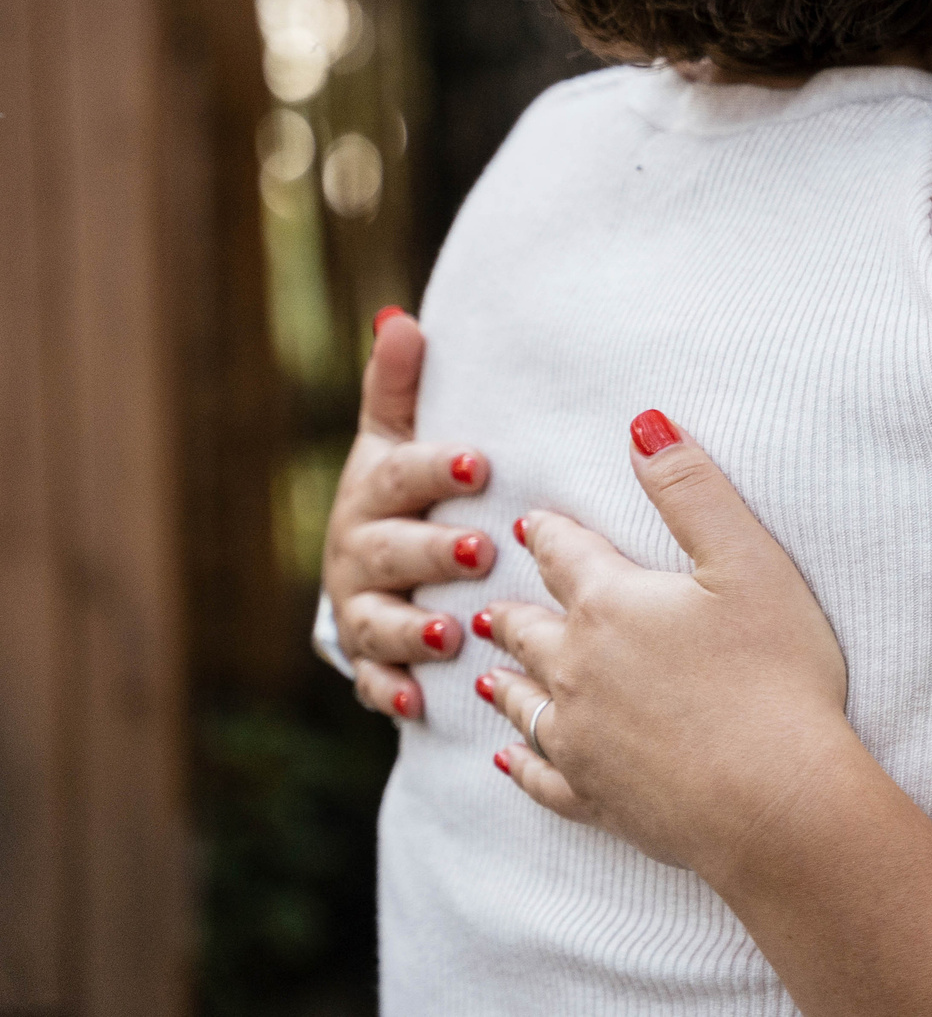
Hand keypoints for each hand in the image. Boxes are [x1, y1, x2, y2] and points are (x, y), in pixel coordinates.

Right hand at [322, 310, 498, 719]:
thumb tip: (400, 317)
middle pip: (393, 550)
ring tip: (451, 635)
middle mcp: (361, 551)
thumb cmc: (403, 491)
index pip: (402, 474)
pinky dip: (394, 692)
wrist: (368, 567)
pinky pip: (377, 681)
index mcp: (375, 491)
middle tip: (479, 552)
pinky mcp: (371, 660)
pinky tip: (418, 703)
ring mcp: (363, 608)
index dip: (437, 467)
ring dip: (412, 630)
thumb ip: (399, 385)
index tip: (481, 462)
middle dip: (432, 552)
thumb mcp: (397, 436)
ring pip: (380, 620)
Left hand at [477, 411, 860, 886]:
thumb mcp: (748, 561)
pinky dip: (518, 765)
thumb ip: (691, 489)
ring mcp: (578, 740)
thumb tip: (642, 423)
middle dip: (513, 609)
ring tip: (489, 669)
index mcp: (611, 605)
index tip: (529, 524)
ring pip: (523, 701)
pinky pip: (538, 778)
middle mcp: (575, 670)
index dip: (549, 535)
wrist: (775, 800)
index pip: (566, 555)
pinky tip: (508, 761)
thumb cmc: (776, 672)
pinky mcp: (593, 799)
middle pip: (529, 629)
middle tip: (494, 603)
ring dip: (505, 679)